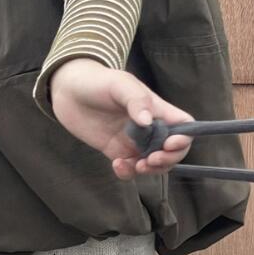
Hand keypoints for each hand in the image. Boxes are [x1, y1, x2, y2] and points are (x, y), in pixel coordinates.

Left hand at [49, 58, 194, 180]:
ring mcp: (134, 142)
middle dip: (167, 160)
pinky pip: (130, 170)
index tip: (169, 144)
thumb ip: (136, 102)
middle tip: (150, 160)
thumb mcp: (120, 85)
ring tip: (136, 166)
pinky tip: (117, 164)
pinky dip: (127, 173)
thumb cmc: (98, 81)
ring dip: (149, 171)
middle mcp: (150, 128)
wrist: (69, 92)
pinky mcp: (117, 153)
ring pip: (153, 165)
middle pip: (172, 152)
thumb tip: (148, 122)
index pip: (184, 127)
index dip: (184, 139)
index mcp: (158, 109)